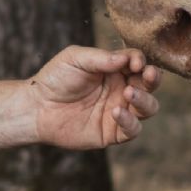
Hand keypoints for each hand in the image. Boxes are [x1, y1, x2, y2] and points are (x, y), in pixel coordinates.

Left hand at [30, 46, 160, 149]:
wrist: (36, 107)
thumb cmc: (55, 78)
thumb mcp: (76, 58)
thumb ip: (102, 57)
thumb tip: (128, 59)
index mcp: (114, 69)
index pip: (138, 62)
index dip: (141, 61)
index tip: (135, 62)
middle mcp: (120, 89)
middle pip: (150, 84)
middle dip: (153, 78)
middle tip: (148, 74)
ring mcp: (118, 111)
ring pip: (148, 107)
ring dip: (145, 99)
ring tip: (129, 92)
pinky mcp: (112, 132)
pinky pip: (132, 130)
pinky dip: (130, 121)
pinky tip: (116, 111)